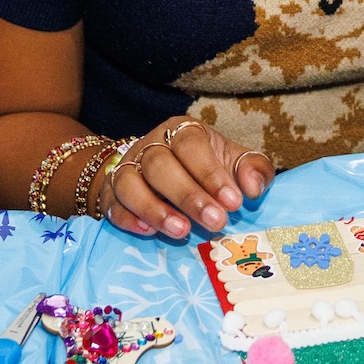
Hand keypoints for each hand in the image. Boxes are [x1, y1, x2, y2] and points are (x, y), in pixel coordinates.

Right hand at [98, 119, 273, 238]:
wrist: (162, 174)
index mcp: (182, 131)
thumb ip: (253, 169)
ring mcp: (127, 168)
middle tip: (216, 223)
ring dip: (155, 209)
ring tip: (182, 232)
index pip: (191, 145)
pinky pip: (112, 203)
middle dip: (188, 196)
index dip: (211, 173)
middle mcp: (151, 146)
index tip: (234, 202)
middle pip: (160, 165)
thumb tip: (253, 187)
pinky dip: (127, 217)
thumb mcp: (234, 162)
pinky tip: (148, 232)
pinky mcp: (110, 193)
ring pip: (130, 183)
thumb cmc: (206, 168)